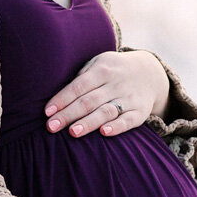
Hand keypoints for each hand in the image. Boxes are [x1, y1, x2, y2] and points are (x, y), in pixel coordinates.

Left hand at [44, 49, 168, 138]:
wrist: (149, 72)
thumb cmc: (112, 71)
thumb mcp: (99, 64)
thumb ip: (82, 78)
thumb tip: (58, 97)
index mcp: (102, 70)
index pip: (79, 86)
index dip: (63, 99)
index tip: (47, 112)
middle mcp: (116, 83)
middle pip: (89, 100)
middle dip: (69, 114)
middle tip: (51, 127)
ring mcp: (129, 98)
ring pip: (106, 111)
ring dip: (89, 122)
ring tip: (73, 132)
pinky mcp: (140, 112)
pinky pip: (128, 120)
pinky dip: (117, 127)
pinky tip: (104, 132)